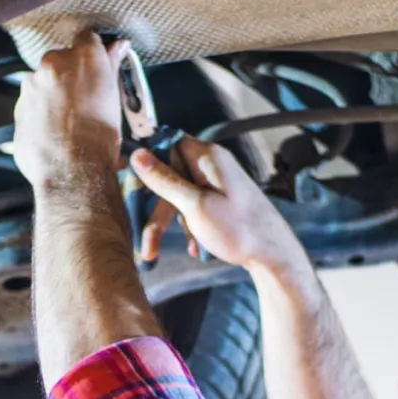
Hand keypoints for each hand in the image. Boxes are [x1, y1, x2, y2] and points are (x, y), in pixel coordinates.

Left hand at [13, 30, 129, 189]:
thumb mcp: (114, 99)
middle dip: (70, 76)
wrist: (72, 171)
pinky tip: (55, 133)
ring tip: (70, 123)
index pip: (86, 38)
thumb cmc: (98, 138)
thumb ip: (112, 65)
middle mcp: (53, 64)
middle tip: (85, 101)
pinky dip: (41, 114)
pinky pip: (32, 105)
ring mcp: (31, 86)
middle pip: (61, 61)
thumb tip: (119, 46)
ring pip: (44, 83)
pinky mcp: (18, 108)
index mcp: (81, 57)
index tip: (95, 66)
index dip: (92, 52)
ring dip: (54, 96)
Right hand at [131, 136, 300, 271]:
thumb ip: (165, 180)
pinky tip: (197, 248)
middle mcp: (212, 165)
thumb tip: (139, 154)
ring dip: (172, 224)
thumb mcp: (195, 206)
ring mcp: (217, 183)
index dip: (144, 158)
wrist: (273, 256)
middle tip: (144, 237)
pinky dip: (190, 227)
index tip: (124, 173)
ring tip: (164, 252)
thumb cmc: (239, 230)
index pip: (166, 142)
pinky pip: (194, 206)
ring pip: (179, 196)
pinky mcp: (221, 200)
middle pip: (169, 176)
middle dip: (156, 209)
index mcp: (208, 157)